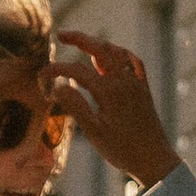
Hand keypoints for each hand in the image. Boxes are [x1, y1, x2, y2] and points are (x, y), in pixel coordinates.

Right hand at [47, 31, 178, 193]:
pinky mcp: (143, 89)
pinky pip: (133, 62)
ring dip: (99, 44)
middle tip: (61, 34)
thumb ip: (75, 107)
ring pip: (117, 52)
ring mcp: (136, 83)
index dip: (57, 69)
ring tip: (83, 44)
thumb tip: (58, 87)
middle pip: (101, 49)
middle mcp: (124, 81)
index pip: (78, 70)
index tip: (41, 76)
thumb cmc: (122, 150)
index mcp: (110, 91)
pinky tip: (115, 56)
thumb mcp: (94, 132)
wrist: (154, 160)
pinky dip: (121, 53)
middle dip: (80, 38)